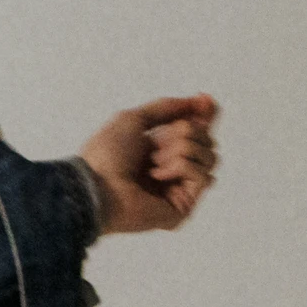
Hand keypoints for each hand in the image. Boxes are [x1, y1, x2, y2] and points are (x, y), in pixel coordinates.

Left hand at [77, 94, 219, 234]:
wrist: (96, 184)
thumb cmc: (106, 155)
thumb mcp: (134, 119)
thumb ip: (166, 108)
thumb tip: (196, 102)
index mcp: (160, 151)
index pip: (197, 133)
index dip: (205, 115)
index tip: (206, 98)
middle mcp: (172, 171)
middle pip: (207, 141)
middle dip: (185, 132)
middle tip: (158, 142)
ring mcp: (179, 190)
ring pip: (210, 157)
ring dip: (182, 150)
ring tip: (154, 160)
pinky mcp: (184, 208)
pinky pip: (202, 175)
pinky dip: (180, 167)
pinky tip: (157, 175)